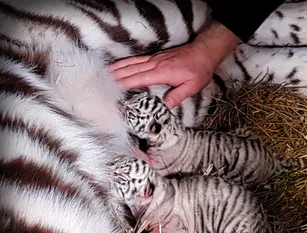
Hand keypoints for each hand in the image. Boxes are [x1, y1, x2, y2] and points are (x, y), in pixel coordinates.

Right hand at [109, 20, 240, 107]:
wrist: (204, 52)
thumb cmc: (199, 69)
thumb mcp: (192, 86)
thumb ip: (177, 96)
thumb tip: (165, 107)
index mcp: (162, 73)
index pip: (140, 79)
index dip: (126, 84)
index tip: (113, 88)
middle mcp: (156, 64)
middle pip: (132, 70)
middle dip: (117, 76)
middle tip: (103, 81)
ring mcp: (156, 59)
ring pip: (133, 63)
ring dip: (119, 68)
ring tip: (106, 72)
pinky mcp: (158, 57)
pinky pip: (139, 59)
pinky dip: (128, 62)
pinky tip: (122, 65)